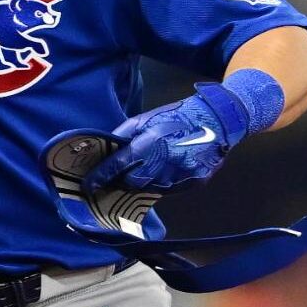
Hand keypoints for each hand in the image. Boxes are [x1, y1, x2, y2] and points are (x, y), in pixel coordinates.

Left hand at [82, 88, 244, 194]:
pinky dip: (160, 184)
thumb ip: (123, 135)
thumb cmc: (177, 116)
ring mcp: (183, 174)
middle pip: (134, 182)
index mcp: (152, 142)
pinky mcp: (196, 181)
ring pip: (152, 188)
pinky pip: (170, 190)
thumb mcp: (145, 119)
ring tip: (137, 175)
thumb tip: (105, 150)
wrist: (217, 120)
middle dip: (121, 181)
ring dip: (140, 184)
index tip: (89, 184)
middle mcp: (167, 161)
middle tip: (112, 180)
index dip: (102, 176)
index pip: (119, 165)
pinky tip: (159, 174)